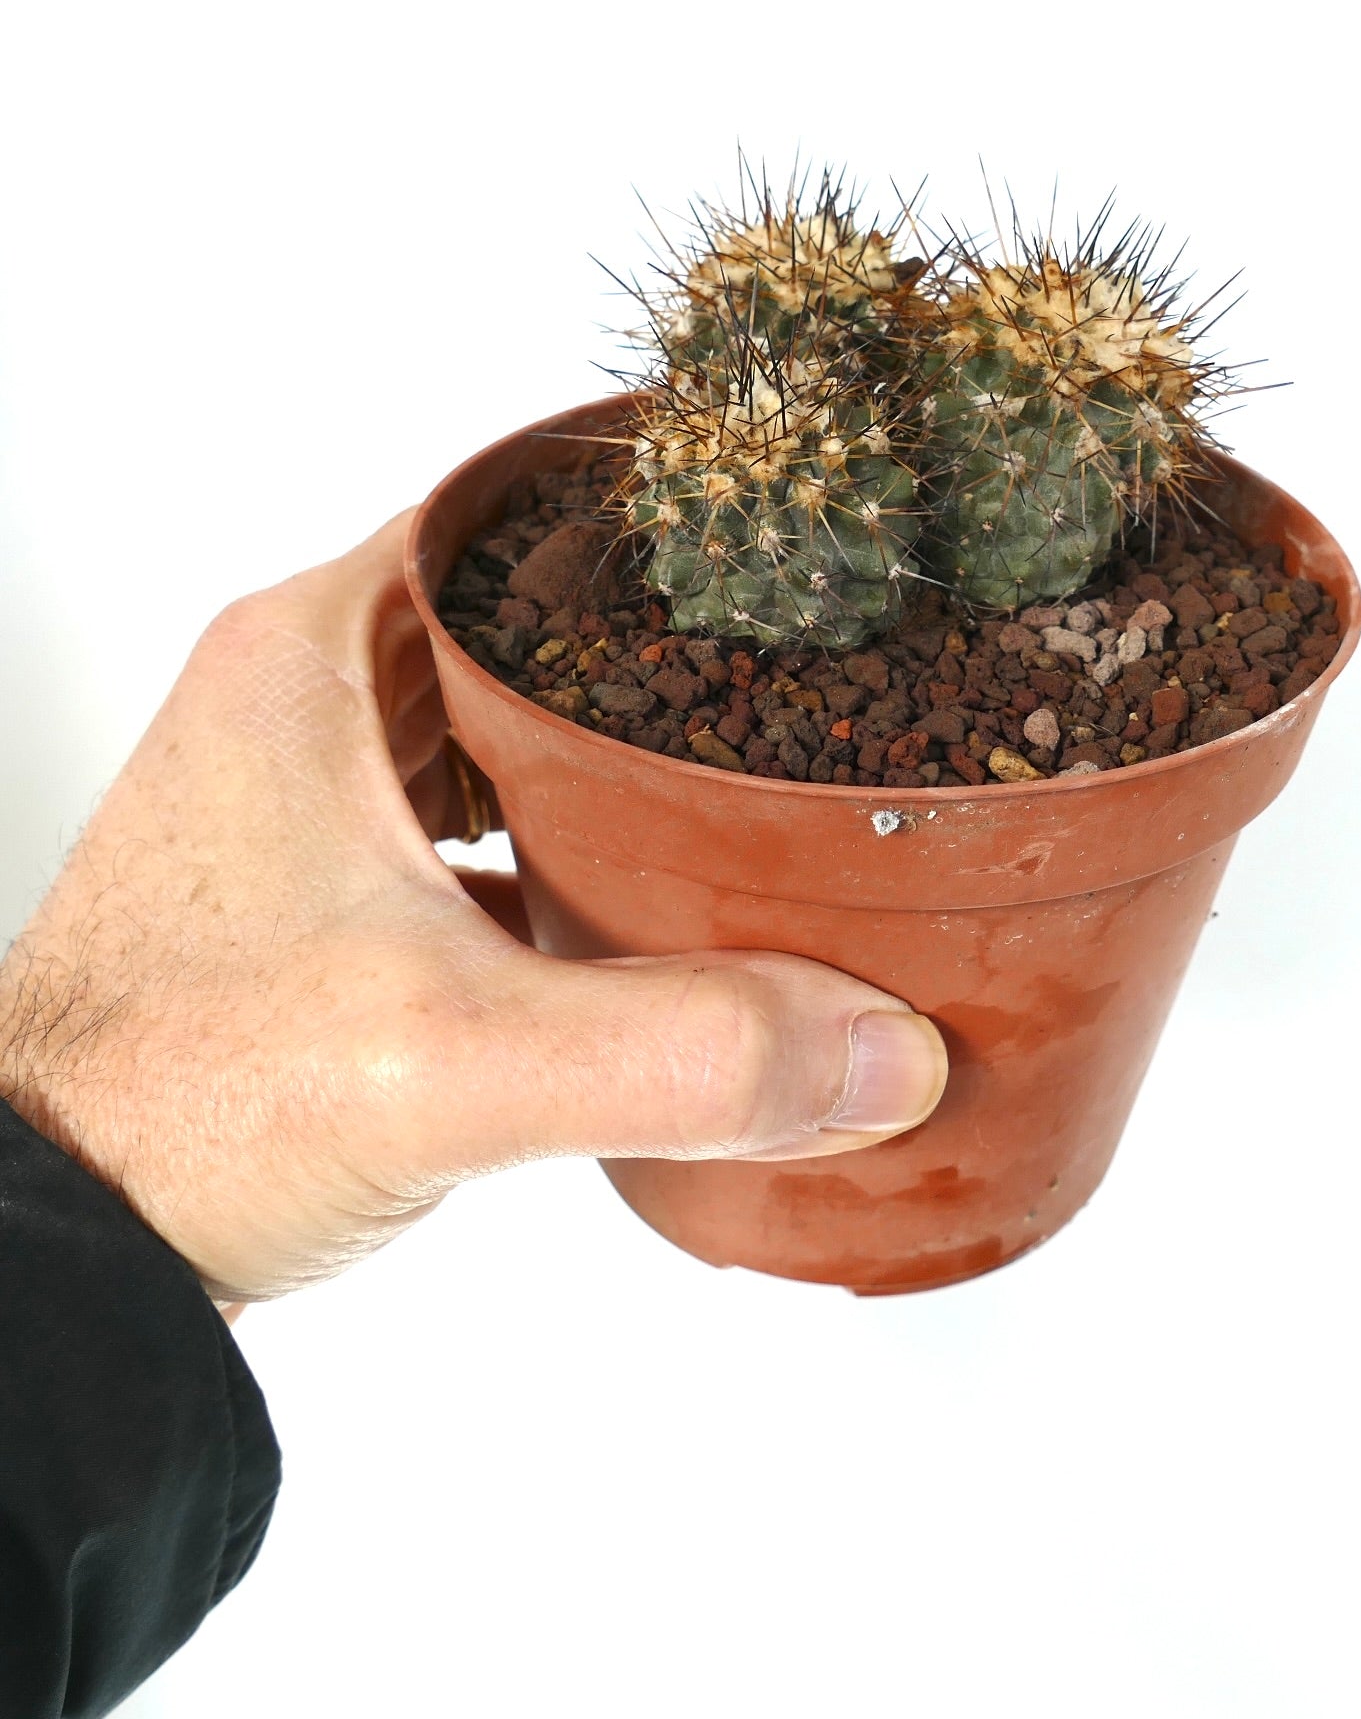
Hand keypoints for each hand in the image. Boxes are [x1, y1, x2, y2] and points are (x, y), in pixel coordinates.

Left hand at [0, 514, 946, 1302]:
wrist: (54, 1240)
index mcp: (324, 656)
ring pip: (511, 728)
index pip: (522, 520)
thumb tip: (879, 1044)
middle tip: (803, 682)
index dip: (660, 533)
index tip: (778, 561)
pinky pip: (483, 821)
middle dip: (669, 659)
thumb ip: (678, 1052)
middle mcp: (314, 700)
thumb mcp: (447, 1068)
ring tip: (749, 789)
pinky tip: (648, 906)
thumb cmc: (165, 1107)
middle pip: (535, 626)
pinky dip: (570, 845)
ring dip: (620, 762)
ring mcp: (319, 796)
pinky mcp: (333, 887)